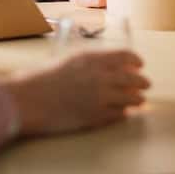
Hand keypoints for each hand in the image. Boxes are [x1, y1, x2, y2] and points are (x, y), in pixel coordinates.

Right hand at [3, 50, 149, 135]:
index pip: (126, 56)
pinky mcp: (95, 117)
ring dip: (137, 99)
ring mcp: (100, 98)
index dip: (135, 61)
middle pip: (134, 79)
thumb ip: (89, 61)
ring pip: (131, 99)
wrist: (29, 100)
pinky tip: (122, 112)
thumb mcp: (68, 59)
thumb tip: (107, 64)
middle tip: (145, 84)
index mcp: (92, 58)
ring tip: (139, 100)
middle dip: (142, 82)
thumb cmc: (41, 78)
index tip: (139, 64)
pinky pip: (119, 115)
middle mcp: (100, 77)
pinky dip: (123, 113)